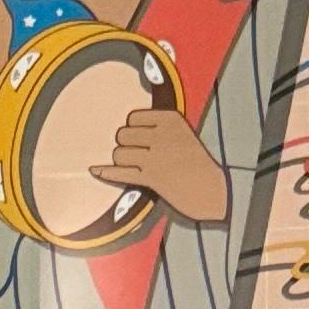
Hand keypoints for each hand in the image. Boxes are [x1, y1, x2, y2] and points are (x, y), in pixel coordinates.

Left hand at [94, 101, 229, 224]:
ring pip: (119, 154)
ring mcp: (155, 156)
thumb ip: (157, 128)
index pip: (133, 117)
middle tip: (139, 156)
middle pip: (122, 135)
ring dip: (123, 162)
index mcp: (170, 119)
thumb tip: (124, 131)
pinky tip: (95, 170)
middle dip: (126, 146)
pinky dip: (105, 172)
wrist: (213, 190)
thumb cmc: (196, 164)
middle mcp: (162, 135)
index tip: (141, 139)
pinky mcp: (150, 177)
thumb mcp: (182, 135)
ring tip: (138, 168)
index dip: (133, 130)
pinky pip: (118, 172)